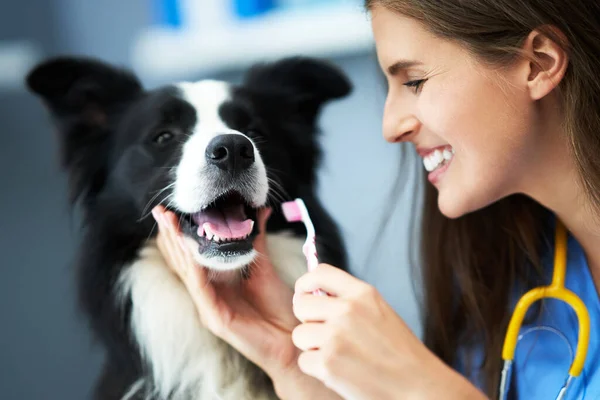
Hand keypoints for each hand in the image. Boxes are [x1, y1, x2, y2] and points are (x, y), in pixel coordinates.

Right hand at [151, 206, 339, 398]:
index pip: (190, 255)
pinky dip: (195, 267)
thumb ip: (257, 239)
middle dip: (170, 235)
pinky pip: (201, 288)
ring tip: (169, 224)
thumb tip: (260, 210)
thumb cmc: (280, 306)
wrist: (293, 338)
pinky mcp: (216, 319)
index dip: (180, 233)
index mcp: (217, 282)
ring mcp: (209, 307)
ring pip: (187, 273)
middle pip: (182, 262)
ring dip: (177, 247)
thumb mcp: (264, 266)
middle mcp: (208, 294)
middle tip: (160, 211)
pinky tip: (190, 250)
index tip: (171, 210)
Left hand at [292, 264, 487, 399]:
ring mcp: (336, 336)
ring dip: (312, 347)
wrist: (417, 386)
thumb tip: (314, 292)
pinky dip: (317, 369)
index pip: (319, 273)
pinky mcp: (328, 363)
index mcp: (362, 293)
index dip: (305, 284)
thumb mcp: (378, 310)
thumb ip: (349, 299)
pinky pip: (304, 360)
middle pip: (301, 304)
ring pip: (299, 334)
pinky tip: (339, 370)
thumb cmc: (399, 351)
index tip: (304, 295)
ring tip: (337, 355)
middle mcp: (347, 310)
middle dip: (307, 321)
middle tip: (324, 334)